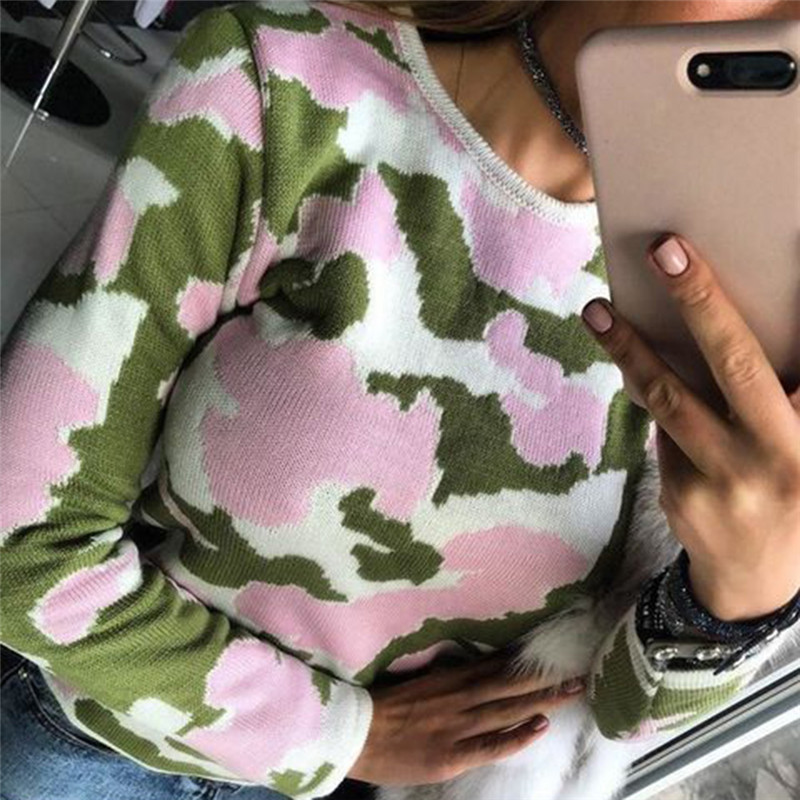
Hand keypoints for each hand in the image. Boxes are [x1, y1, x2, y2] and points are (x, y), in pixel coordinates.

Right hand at [347, 651, 586, 785]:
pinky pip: (490, 744)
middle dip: (545, 680)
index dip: (528, 663)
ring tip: (571, 693)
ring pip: (507, 709)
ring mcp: (457, 725)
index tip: (555, 655)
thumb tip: (477, 669)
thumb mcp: (420, 683)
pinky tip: (538, 727)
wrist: (356, 733)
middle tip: (578, 674)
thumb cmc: (384, 708)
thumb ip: (450, 678)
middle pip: (510, 685)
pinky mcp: (452, 754)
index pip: (496, 666)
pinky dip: (516, 735)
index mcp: (449, 678)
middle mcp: (458, 696)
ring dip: (541, 701)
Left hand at [580, 233, 799, 621]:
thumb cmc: (794, 498)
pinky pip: (663, 433)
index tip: (694, 262)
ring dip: (630, 352)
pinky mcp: (676, 497)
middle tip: (663, 254)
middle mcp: (762, 463)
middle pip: (719, 372)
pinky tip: (652, 382)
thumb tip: (744, 348)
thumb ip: (784, 407)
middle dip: (694, 306)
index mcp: (799, 444)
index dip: (725, 315)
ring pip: (666, 402)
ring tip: (598, 313)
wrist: (759, 584)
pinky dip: (658, 403)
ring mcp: (711, 485)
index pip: (760, 366)